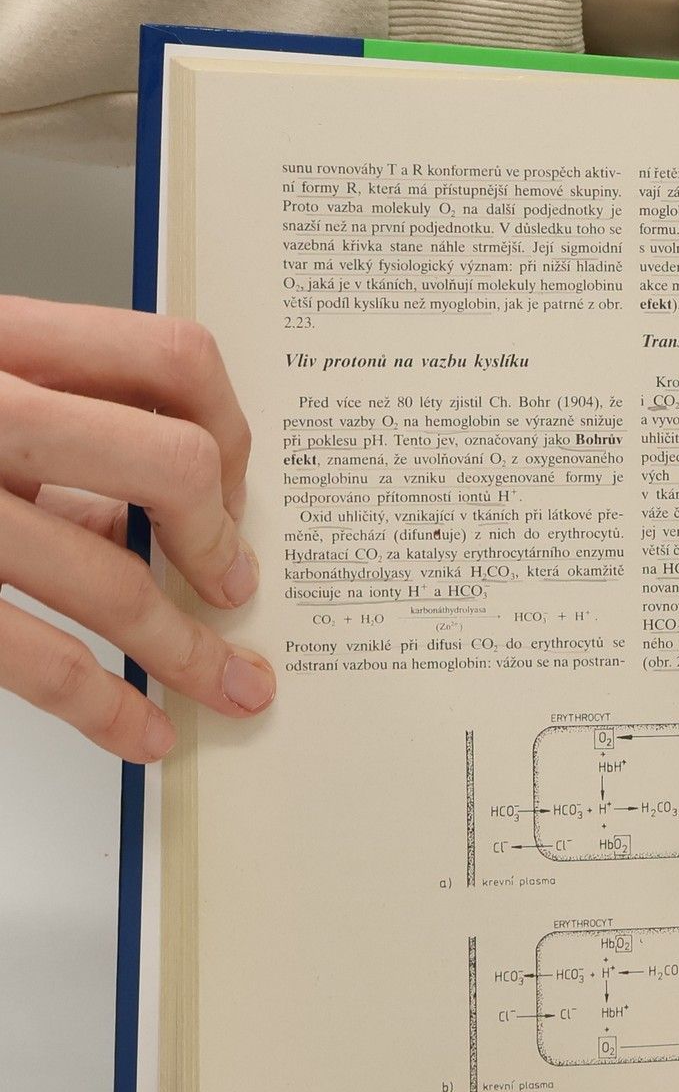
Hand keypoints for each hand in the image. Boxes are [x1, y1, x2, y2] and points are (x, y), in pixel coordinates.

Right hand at [0, 296, 273, 760]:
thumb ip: (47, 434)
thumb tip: (140, 521)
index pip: (171, 360)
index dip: (230, 434)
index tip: (234, 490)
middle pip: (172, 462)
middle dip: (220, 543)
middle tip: (233, 588)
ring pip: (112, 580)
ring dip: (189, 651)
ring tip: (227, 684)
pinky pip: (32, 657)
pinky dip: (105, 708)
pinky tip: (138, 731)